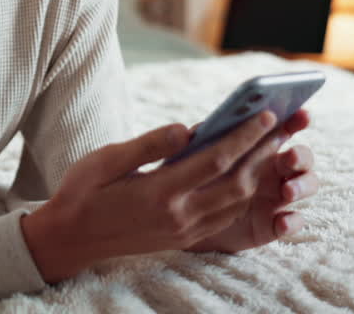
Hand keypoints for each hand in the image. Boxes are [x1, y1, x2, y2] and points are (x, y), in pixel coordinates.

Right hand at [20, 110, 285, 281]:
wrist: (70, 238)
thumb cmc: (83, 192)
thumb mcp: (107, 159)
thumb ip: (149, 144)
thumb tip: (186, 128)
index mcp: (159, 193)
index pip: (215, 160)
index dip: (244, 136)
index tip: (265, 114)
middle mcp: (178, 215)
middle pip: (237, 183)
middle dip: (262, 153)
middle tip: (283, 126)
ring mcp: (184, 231)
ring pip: (236, 202)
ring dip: (258, 173)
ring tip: (271, 147)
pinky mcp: (183, 238)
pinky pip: (224, 216)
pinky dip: (242, 194)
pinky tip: (246, 174)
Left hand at [183, 109, 317, 253]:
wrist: (186, 217)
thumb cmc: (191, 177)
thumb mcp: (190, 156)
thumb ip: (196, 141)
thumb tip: (185, 131)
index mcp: (258, 147)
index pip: (283, 128)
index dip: (295, 120)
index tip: (302, 114)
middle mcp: (274, 170)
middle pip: (301, 158)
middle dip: (300, 156)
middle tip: (289, 157)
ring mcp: (276, 197)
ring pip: (305, 187)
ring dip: (301, 186)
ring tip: (287, 191)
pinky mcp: (272, 224)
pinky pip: (292, 222)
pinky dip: (292, 222)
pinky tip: (281, 223)